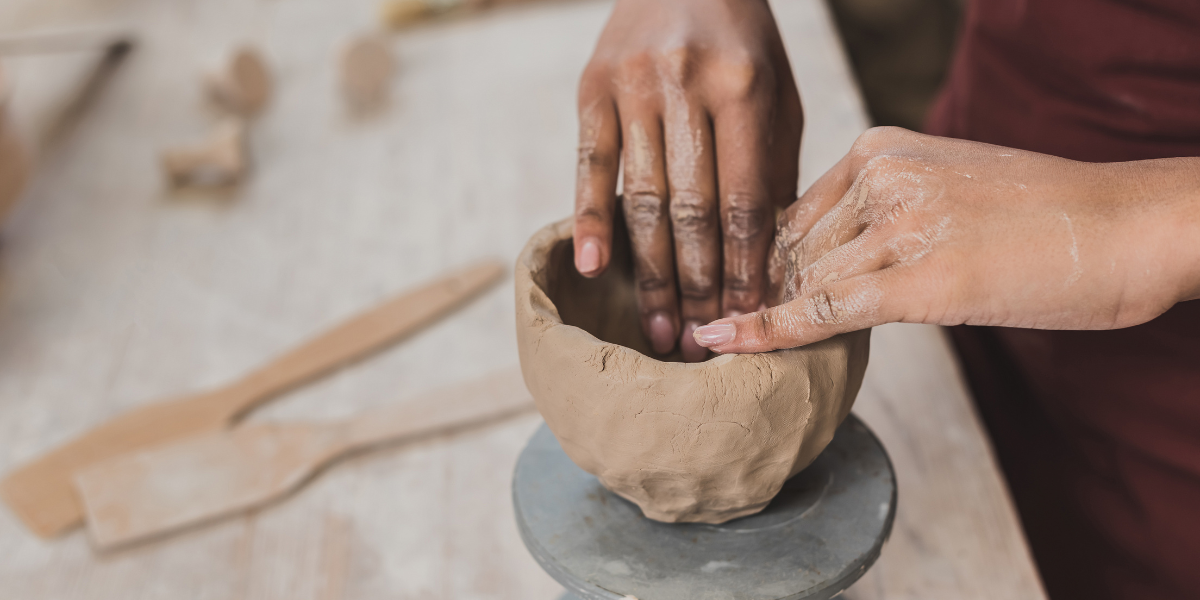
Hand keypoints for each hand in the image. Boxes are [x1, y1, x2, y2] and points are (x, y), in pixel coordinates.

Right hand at [573, 0, 802, 361]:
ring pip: (643, 198)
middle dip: (698, 285)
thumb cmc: (742, 43)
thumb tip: (766, 260)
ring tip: (659, 327)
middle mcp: (686, 85)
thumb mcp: (776, 95)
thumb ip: (771, 169)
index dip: (745, 268)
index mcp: (745, 88)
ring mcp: (632, 86)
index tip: (747, 319)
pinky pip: (590, 166)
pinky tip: (596, 269)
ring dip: (651, 272)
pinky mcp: (591, 87)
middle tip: (698, 342)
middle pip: (693, 210)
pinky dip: (592, 219)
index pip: (747, 201)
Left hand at [693, 127, 1199, 352]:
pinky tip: (722, 345)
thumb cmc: (1043, 217)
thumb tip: (829, 262)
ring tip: (726, 348)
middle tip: (729, 332)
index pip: (792, 214)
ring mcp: (897, 224)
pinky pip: (820, 309)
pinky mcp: (917, 279)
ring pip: (801, 281)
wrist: (1124, 227)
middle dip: (762, 296)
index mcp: (880, 147)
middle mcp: (879, 176)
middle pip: (790, 250)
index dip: (766, 267)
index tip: (738, 298)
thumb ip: (884, 212)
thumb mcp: (946, 188)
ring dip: (763, 317)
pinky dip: (765, 331)